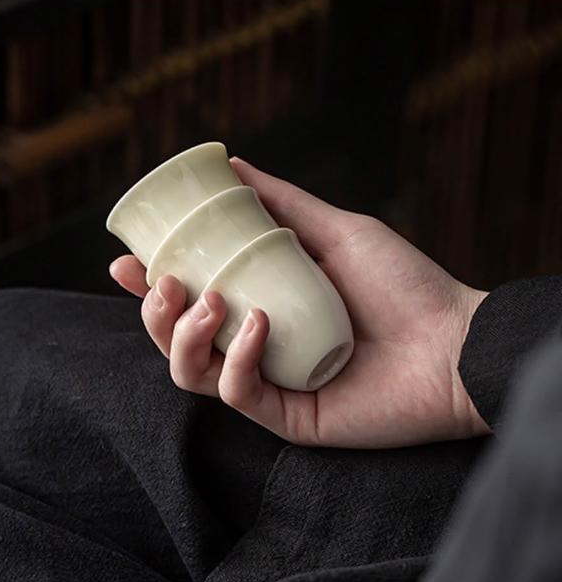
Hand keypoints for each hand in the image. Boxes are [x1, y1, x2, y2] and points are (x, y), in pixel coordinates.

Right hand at [110, 157, 490, 447]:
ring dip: (183, 334)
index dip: (149, 282)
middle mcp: (255, 345)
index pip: (190, 298)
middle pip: (177, 338)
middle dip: (154, 311)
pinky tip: (259, 325)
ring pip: (191, 371)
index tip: (126, 260)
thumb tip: (234, 165)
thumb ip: (283, 203)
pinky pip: (238, 393)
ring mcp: (268, 382)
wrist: (455, 343)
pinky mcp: (285, 416)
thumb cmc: (402, 285)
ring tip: (209, 300)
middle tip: (166, 281)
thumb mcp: (334, 230)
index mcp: (260, 304)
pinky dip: (237, 358)